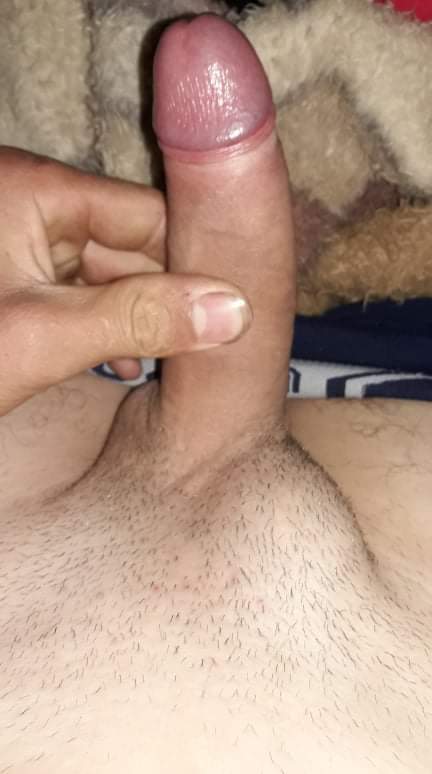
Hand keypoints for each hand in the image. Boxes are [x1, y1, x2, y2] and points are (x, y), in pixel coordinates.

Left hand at [0, 148, 250, 414]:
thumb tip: (233, 314)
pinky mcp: (9, 272)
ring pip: (102, 271)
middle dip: (158, 298)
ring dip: (130, 317)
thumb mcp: (40, 338)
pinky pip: (72, 288)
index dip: (191, 265)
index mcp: (33, 190)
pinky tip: (114, 362)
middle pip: (127, 243)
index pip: (147, 216)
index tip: (227, 318)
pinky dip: (97, 324)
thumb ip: (137, 321)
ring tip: (156, 365)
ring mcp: (16, 236)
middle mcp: (27, 200)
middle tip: (198, 353)